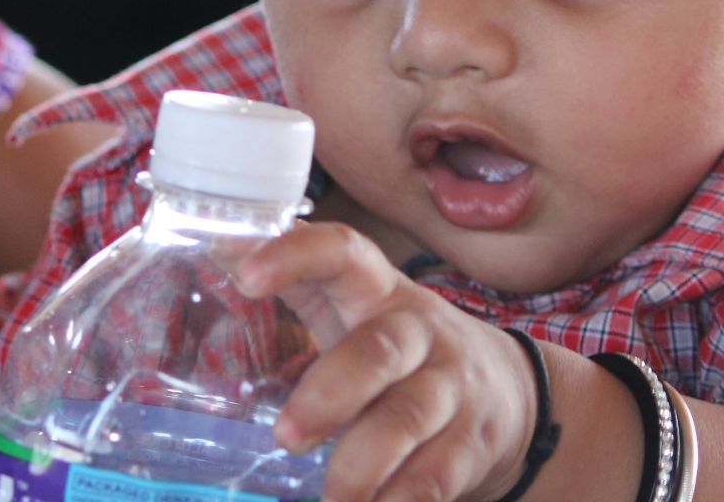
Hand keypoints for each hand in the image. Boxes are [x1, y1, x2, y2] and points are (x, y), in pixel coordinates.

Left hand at [236, 223, 535, 501]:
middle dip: (330, 393)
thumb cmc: (405, 349)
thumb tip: (214, 246)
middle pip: (380, 351)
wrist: (508, 391)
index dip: (297, 256)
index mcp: (379, 291)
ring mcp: (451, 387)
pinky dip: (404, 500)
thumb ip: (302, 285)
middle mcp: (419, 332)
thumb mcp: (361, 308)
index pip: (343, 252)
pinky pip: (439, 474)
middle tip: (287, 439)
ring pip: (409, 418)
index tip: (246, 275)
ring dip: (362, 464)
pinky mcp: (472, 441)